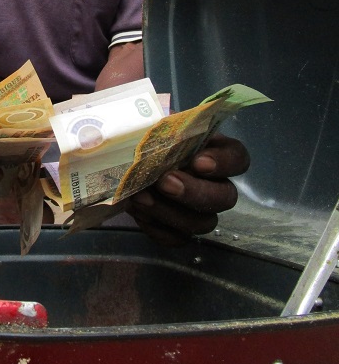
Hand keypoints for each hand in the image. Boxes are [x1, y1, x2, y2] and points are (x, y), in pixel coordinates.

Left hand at [126, 133, 249, 245]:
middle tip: (164, 182)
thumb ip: (164, 129)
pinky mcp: (180, 231)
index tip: (198, 161)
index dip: (224, 163)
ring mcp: (200, 212)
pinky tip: (138, 211)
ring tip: (140, 197)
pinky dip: (157, 227)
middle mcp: (215, 184)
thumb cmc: (144, 141)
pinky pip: (177, 238)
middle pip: (225, 197)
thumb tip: (161, 125)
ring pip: (202, 223)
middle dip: (195, 192)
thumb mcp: (153, 127)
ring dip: (170, 212)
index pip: (238, 158)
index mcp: (214, 152)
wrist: (124, 166)